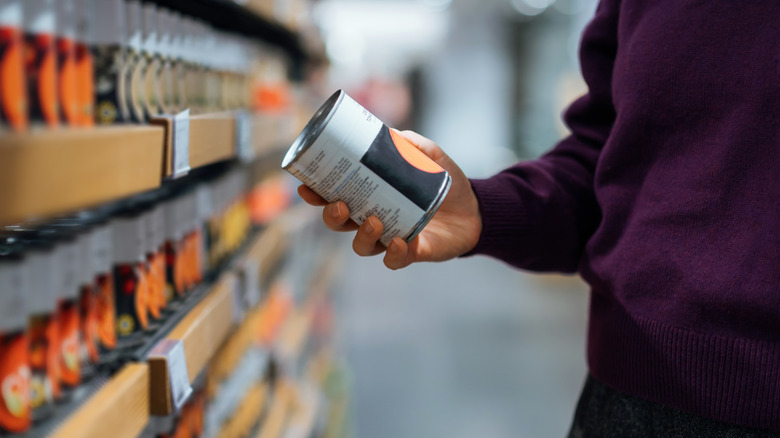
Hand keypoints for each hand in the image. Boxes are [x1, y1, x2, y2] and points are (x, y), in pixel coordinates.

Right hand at [297, 130, 481, 269]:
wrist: (475, 208)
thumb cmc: (444, 181)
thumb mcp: (430, 155)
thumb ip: (410, 143)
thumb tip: (390, 132)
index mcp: (369, 195)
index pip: (333, 196)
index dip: (315, 194)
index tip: (306, 186)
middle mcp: (373, 219)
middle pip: (340, 224)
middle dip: (332, 217)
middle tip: (339, 204)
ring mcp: (390, 238)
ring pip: (362, 246)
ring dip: (362, 236)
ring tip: (374, 222)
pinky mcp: (411, 253)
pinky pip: (394, 260)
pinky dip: (394, 254)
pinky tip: (399, 242)